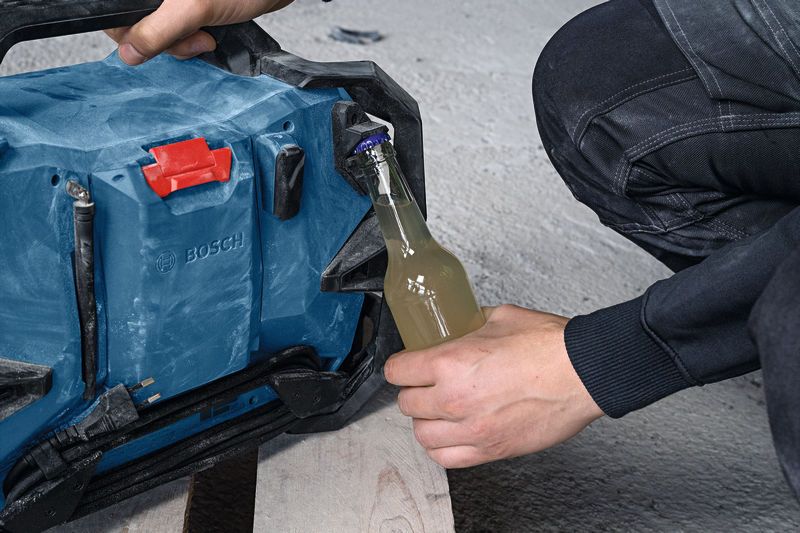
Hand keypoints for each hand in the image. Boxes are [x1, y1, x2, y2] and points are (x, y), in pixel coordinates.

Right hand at [105, 0, 294, 65]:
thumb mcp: (193, 8)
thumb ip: (158, 30)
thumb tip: (129, 52)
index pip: (114, 12)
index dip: (128, 31)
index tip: (152, 41)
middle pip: (135, 25)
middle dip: (164, 41)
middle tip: (193, 37)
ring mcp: (170, 3)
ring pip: (157, 34)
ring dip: (181, 44)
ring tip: (206, 36)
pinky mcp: (186, 10)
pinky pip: (175, 34)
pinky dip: (190, 42)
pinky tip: (208, 37)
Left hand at [384, 305, 603, 468]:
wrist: (584, 373)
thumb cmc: (549, 346)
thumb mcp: (499, 317)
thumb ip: (469, 324)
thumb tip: (459, 325)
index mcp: (452, 362)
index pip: (397, 371)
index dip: (401, 365)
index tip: (407, 365)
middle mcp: (455, 399)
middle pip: (406, 403)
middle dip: (414, 391)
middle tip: (426, 384)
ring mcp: (472, 429)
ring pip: (422, 435)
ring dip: (426, 421)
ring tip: (438, 410)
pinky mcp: (490, 450)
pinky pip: (446, 458)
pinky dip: (442, 447)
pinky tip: (450, 434)